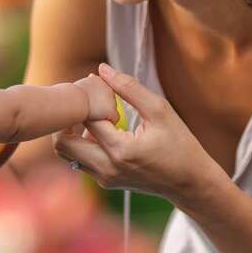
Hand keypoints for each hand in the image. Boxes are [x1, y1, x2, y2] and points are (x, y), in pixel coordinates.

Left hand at [55, 63, 225, 204]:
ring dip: (72, 132)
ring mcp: (103, 178)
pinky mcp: (105, 181)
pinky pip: (79, 160)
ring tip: (92, 115)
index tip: (95, 84)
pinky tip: (100, 129)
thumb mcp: (160, 110)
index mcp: (120, 150)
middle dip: (66, 118)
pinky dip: (81, 143)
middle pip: (62, 143)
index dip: (87, 96)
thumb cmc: (179, 144)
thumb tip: (102, 69)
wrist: (189, 182)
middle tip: (81, 101)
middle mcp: (106, 168)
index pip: (86, 116)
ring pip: (66, 154)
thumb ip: (129, 87)